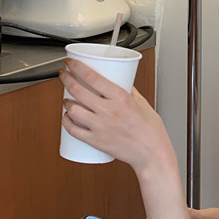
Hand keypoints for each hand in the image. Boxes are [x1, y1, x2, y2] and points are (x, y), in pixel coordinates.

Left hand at [60, 58, 173, 174]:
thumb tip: (121, 82)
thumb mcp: (143, 104)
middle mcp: (108, 111)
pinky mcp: (96, 141)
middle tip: (65, 76)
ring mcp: (100, 127)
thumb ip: (130, 92)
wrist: (153, 155)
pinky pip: (73, 130)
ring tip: (67, 99)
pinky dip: (66, 122)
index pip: (92, 77)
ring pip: (72, 110)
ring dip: (65, 102)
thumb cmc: (152, 133)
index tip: (71, 63)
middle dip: (66, 79)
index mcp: (121, 99)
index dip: (77, 67)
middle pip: (77, 90)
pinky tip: (67, 117)